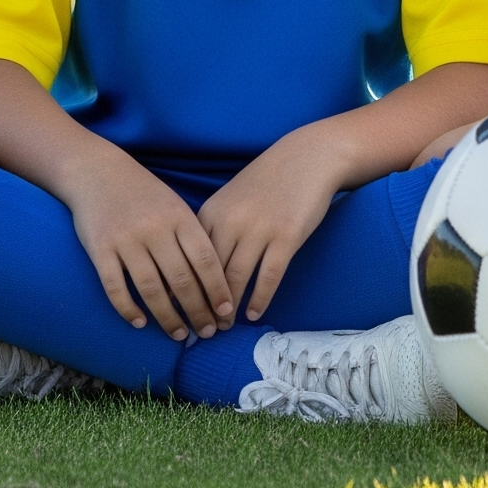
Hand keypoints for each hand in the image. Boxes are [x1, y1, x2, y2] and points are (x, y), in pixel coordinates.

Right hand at [68, 149, 234, 340]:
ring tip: (179, 334)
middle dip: (198, 310)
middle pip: (182, 279)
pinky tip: (140, 323)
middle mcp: (155, 229)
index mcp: (179, 217)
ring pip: (151, 289)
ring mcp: (127, 240)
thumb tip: (210, 281)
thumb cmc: (144, 194)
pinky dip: (128, 309)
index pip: (205, 259)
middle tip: (208, 332)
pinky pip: (115, 287)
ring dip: (167, 317)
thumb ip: (190, 238)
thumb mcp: (175, 206)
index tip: (227, 311)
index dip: (218, 288)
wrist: (98, 172)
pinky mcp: (100, 249)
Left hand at [197, 123, 348, 322]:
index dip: (184, 291)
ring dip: (229, 308)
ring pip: (237, 280)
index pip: (190, 260)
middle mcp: (232, 222)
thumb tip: (197, 268)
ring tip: (225, 326)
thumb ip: (214, 228)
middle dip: (204, 306)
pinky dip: (259, 299)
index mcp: (212, 213)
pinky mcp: (287, 237)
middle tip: (201, 329)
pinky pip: (269, 277)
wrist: (307, 157)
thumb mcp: (231, 198)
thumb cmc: (267, 180)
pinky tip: (254, 313)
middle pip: (210, 275)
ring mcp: (260, 230)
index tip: (179, 312)